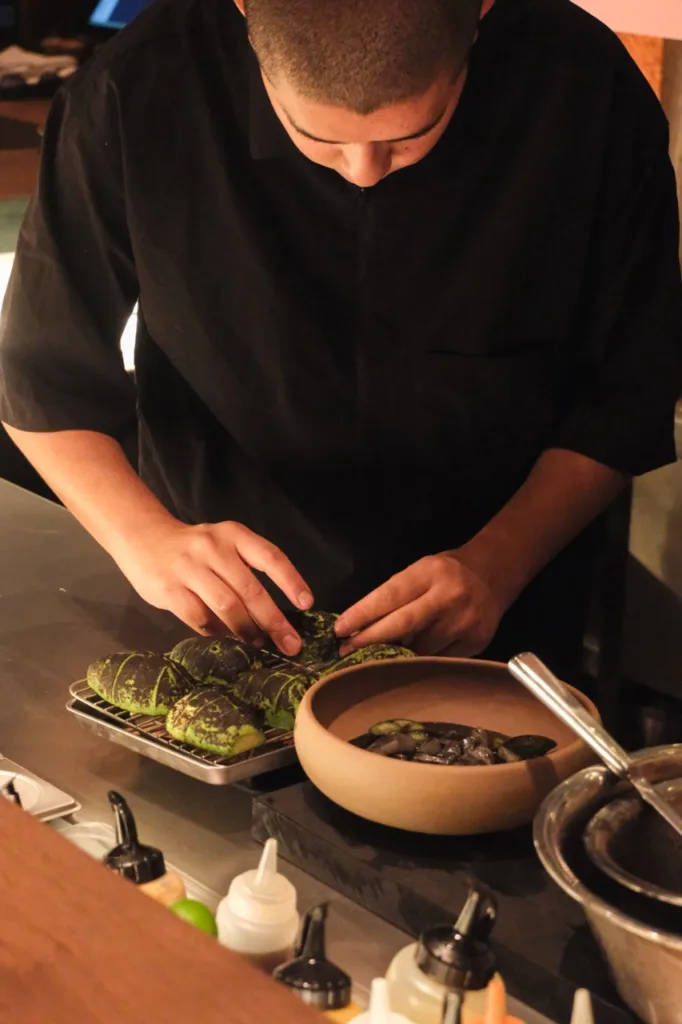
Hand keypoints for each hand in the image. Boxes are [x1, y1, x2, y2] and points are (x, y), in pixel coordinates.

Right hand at [113, 518, 312, 653]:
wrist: (143, 537)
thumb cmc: (193, 548)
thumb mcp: (223, 544)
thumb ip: (245, 570)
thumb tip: (274, 615)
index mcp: (233, 535)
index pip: (270, 557)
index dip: (291, 581)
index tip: (307, 604)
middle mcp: (213, 548)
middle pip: (251, 589)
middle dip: (274, 621)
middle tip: (291, 644)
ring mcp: (190, 568)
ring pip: (227, 606)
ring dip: (247, 630)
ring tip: (259, 645)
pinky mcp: (169, 589)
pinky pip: (200, 618)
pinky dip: (216, 632)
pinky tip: (225, 639)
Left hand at [334, 550, 503, 656]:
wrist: (492, 576)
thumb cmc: (445, 573)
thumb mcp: (420, 571)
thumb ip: (395, 596)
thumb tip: (360, 627)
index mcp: (430, 572)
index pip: (389, 596)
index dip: (362, 615)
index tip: (339, 630)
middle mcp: (449, 596)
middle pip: (402, 624)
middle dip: (369, 640)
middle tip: (345, 652)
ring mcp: (465, 621)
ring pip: (420, 648)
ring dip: (394, 654)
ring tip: (376, 656)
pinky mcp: (476, 642)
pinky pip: (439, 660)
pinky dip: (419, 662)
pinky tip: (408, 661)